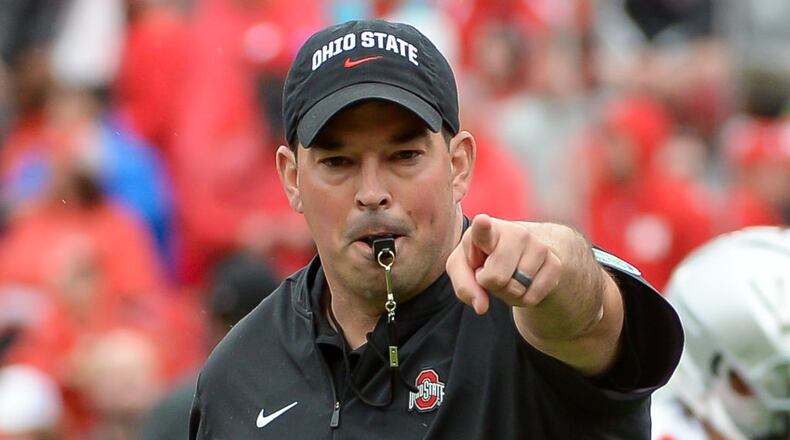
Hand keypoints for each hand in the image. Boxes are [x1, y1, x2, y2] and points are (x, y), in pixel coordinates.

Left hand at [446, 214, 561, 314]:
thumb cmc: (482, 258)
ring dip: (507, 293)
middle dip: (490, 284)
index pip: (484, 229)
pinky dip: (522, 299)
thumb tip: (481, 307)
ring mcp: (538, 246)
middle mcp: (516, 233)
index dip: (482, 227)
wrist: (519, 251)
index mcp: (487, 230)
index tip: (482, 221)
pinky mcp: (555, 263)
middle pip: (496, 278)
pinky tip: (521, 283)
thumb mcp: (463, 267)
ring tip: (507, 276)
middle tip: (490, 273)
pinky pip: (531, 298)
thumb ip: (464, 285)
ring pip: (516, 290)